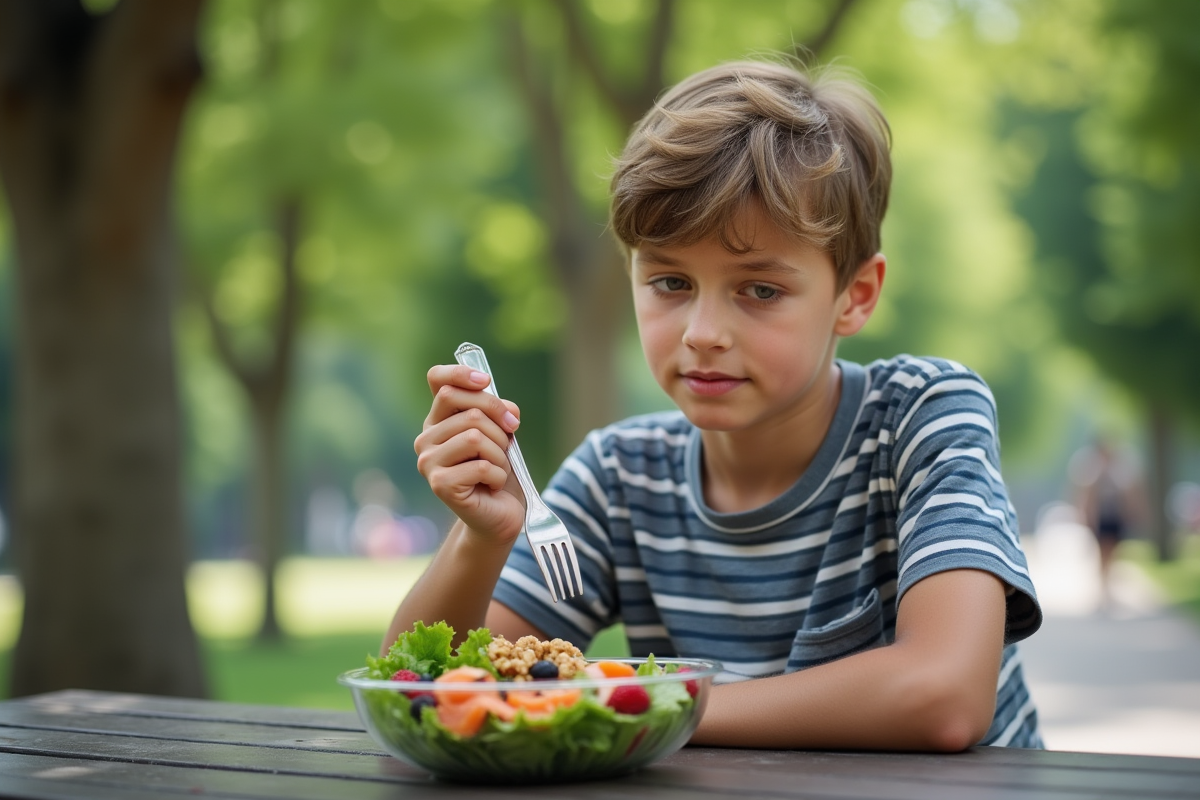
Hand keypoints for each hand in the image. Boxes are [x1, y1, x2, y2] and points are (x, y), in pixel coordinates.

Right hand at [415, 364, 525, 544]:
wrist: (498, 514)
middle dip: (500, 425)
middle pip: (470, 411)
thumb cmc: (498, 471)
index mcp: (438, 420)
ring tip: (497, 468)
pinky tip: (492, 485)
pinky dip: (498, 475)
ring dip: (500, 454)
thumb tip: (507, 411)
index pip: (438, 380)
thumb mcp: (502, 434)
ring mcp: (429, 462)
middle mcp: (426, 438)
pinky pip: (481, 465)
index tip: (485, 380)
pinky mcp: (440, 484)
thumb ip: (500, 413)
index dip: (461, 373)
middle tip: (510, 441)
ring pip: (476, 437)